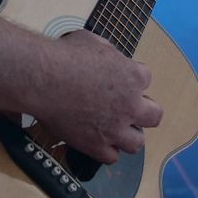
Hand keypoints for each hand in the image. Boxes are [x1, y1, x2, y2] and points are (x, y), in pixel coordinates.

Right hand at [29, 29, 162, 165]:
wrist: (42, 79)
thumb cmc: (65, 55)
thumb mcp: (93, 41)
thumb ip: (108, 54)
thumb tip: (108, 58)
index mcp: (134, 76)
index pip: (146, 79)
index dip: (131, 79)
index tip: (116, 79)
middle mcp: (131, 105)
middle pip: (154, 116)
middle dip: (142, 111)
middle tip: (126, 108)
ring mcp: (115, 129)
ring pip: (136, 142)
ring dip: (128, 135)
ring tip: (113, 129)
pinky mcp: (96, 146)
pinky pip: (111, 156)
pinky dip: (106, 150)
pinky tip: (96, 140)